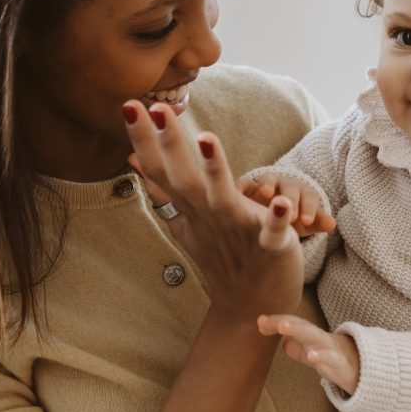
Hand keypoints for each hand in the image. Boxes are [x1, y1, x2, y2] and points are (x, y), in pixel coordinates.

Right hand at [123, 100, 303, 319]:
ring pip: (222, 197)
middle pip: (184, 177)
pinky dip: (276, 219)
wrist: (252, 307)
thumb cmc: (222, 257)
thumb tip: (133, 160)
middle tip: (155, 107)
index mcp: (192, 207)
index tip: (130, 104)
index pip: (161, 169)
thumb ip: (163, 190)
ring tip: (207, 139)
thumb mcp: (187, 221)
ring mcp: (238, 231)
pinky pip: (272, 231)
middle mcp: (210, 216)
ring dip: (215, 170)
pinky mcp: (270, 247)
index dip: (145, 139)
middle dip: (171, 143)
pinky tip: (281, 201)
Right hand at [239, 173, 335, 237]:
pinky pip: (244, 183)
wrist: (272, 213)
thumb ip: (317, 222)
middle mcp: (284, 185)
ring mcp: (265, 184)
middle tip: (289, 217)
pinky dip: (241, 187)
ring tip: (266, 194)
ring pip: (268, 180)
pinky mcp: (247, 187)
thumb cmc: (292, 218)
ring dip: (267, 185)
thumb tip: (333, 224)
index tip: (307, 221)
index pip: (308, 197)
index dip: (308, 208)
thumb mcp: (305, 222)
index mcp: (302, 193)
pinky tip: (237, 194)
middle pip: (289, 188)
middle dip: (289, 200)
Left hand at [256, 312, 360, 395]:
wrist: (370, 373)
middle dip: (284, 321)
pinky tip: (311, 356)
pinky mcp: (343, 365)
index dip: (277, 322)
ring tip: (282, 327)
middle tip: (264, 320)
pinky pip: (333, 359)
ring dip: (298, 331)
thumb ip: (300, 350)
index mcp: (314, 338)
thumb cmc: (340, 362)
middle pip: (302, 326)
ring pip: (316, 337)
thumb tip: (284, 345)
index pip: (294, 325)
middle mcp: (323, 340)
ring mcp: (333, 351)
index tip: (259, 322)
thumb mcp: (317, 356)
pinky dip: (322, 356)